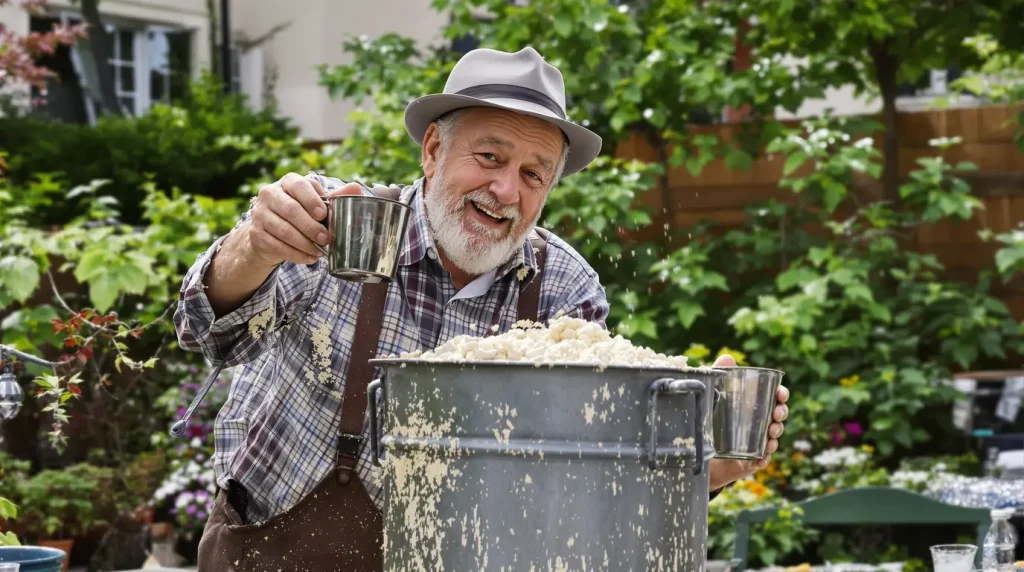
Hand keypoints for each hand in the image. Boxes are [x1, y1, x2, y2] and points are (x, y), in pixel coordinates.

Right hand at [245, 173, 362, 266]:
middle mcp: (269, 194)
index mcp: (287, 182)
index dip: (311, 200)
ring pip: (283, 230)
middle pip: (290, 210)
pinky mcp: (256, 234)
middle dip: (310, 227)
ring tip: (319, 251)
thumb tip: (357, 189)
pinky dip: (296, 254)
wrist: (270, 231)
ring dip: (304, 243)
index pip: (299, 185)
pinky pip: (277, 246)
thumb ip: (334, 197)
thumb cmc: (300, 213)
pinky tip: (309, 258)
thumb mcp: (316, 204)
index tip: (323, 215)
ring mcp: (259, 214)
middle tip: (325, 239)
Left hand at [708, 353, 789, 490]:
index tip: (781, 394)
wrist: (696, 450)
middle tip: (776, 415)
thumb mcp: (711, 394)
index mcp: (753, 406)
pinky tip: (761, 458)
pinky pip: (761, 460)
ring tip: (770, 435)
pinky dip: (764, 459)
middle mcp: (758, 424)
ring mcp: (756, 443)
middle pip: (778, 418)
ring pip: (774, 439)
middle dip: (782, 414)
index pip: (774, 399)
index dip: (781, 395)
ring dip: (776, 436)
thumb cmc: (708, 419)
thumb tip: (728, 357)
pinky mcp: (749, 460)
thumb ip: (718, 374)